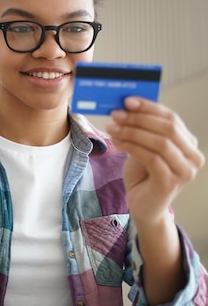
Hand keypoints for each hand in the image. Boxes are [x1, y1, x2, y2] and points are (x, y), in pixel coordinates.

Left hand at [106, 97, 204, 222]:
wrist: (142, 205)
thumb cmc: (143, 174)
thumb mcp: (143, 146)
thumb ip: (141, 129)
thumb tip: (126, 106)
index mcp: (188, 143)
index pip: (171, 118)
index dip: (149, 107)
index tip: (127, 100)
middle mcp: (193, 156)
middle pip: (167, 128)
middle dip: (139, 118)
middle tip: (116, 114)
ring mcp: (185, 170)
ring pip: (160, 142)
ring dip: (132, 132)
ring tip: (112, 128)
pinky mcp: (171, 182)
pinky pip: (151, 158)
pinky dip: (131, 147)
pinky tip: (117, 142)